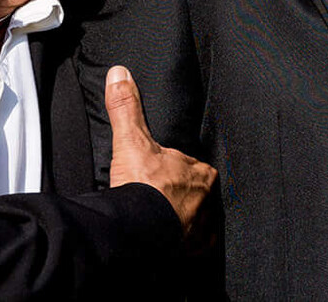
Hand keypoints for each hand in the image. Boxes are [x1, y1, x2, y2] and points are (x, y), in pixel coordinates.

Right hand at [106, 65, 216, 239]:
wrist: (139, 231)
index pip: (194, 168)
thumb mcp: (131, 140)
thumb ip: (126, 106)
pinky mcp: (193, 253)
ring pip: (196, 222)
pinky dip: (183, 247)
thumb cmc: (142, 186)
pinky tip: (168, 245)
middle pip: (196, 195)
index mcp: (201, 173)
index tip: (162, 176)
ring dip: (181, 222)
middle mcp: (208, 202)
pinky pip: (194, 249)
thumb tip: (119, 73)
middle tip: (158, 201)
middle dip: (180, 198)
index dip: (178, 171)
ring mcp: (202, 229)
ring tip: (161, 224)